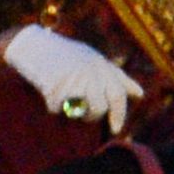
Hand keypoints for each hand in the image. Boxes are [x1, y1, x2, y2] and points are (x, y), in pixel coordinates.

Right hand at [0, 24, 135, 125]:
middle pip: (103, 106)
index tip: (115, 129)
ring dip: (77, 114)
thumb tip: (140, 94)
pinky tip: (49, 95)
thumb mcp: (93, 61)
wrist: (33, 45)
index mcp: (102, 64)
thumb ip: (115, 77)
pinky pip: (60, 109)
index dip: (119, 114)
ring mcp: (76, 77)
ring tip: (68, 105)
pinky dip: (54, 107)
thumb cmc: (65, 56)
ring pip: (87, 110)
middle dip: (96, 117)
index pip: (118, 93)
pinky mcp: (58, 84)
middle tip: (86, 119)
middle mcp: (93, 70)